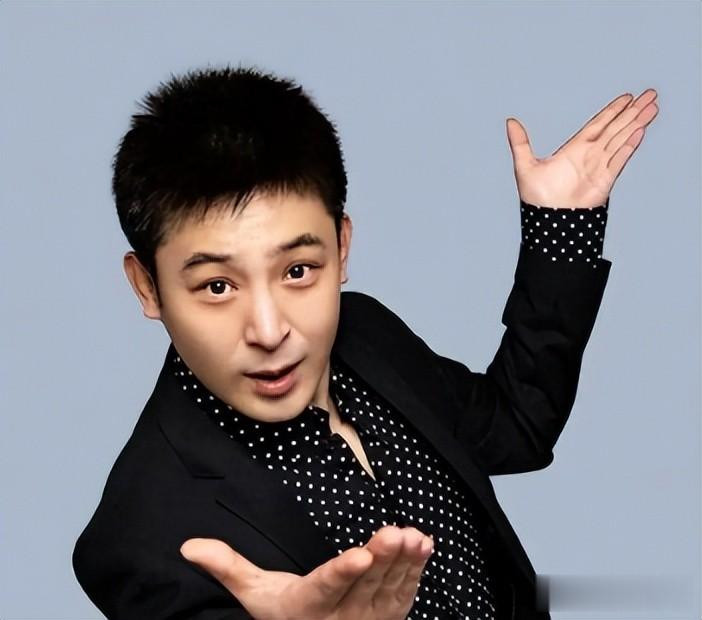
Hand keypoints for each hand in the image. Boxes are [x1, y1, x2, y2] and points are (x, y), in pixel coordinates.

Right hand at [180, 525, 433, 619]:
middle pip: (364, 586)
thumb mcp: (254, 595)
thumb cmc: (282, 615)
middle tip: (394, 533)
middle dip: (381, 560)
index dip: (343, 573)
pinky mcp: (389, 615)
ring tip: (414, 536)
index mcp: (307, 606)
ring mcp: (369, 619)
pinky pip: (405, 593)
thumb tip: (189, 546)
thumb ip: (228, 567)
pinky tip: (425, 545)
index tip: (359, 557)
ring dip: (404, 562)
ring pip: (390, 588)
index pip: (325, 587)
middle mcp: (342, 617)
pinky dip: (416, 570)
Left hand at [506, 88, 658, 208]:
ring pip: (621, 139)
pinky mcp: (604, 181)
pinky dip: (629, 146)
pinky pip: (619, 159)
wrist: (549, 223)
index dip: (613, 110)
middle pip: (615, 127)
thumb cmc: (536, 199)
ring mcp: (599, 167)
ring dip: (636, 123)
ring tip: (652, 108)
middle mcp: (590, 155)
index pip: (598, 124)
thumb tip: (510, 122)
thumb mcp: (525, 166)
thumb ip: (520, 143)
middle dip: (632, 111)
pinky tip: (640, 132)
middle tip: (650, 94)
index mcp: (574, 149)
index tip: (627, 97)